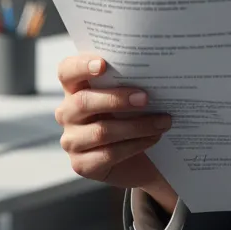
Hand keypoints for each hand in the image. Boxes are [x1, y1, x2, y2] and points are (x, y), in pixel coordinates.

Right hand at [55, 54, 177, 212]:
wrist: (140, 157)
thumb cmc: (134, 114)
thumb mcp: (131, 93)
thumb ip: (132, 80)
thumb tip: (155, 70)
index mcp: (75, 87)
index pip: (68, 71)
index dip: (81, 66)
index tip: (103, 65)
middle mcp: (68, 113)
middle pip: (83, 102)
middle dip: (117, 99)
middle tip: (146, 98)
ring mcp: (72, 140)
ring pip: (101, 131)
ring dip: (137, 126)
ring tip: (163, 121)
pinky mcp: (81, 164)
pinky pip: (109, 153)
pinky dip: (135, 145)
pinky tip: (153, 138)